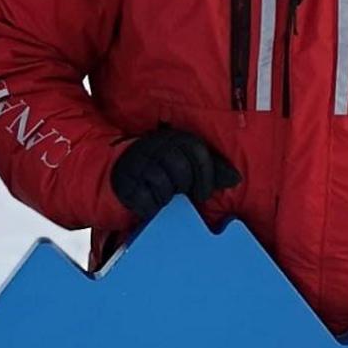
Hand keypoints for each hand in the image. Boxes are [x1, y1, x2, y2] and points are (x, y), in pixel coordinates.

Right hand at [110, 128, 241, 220]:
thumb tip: (235, 179)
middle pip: (181, 172)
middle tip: (176, 193)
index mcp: (173, 139)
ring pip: (164, 187)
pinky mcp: (125, 185)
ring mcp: (138, 165)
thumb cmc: (156, 170)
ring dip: (165, 198)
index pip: (197, 154)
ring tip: (159, 195)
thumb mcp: (183, 162)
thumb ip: (209, 169)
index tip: (203, 193)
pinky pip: (147, 203)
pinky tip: (147, 203)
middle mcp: (155, 147)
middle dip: (183, 189)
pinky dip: (150, 209)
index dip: (205, 178)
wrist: (111, 171)